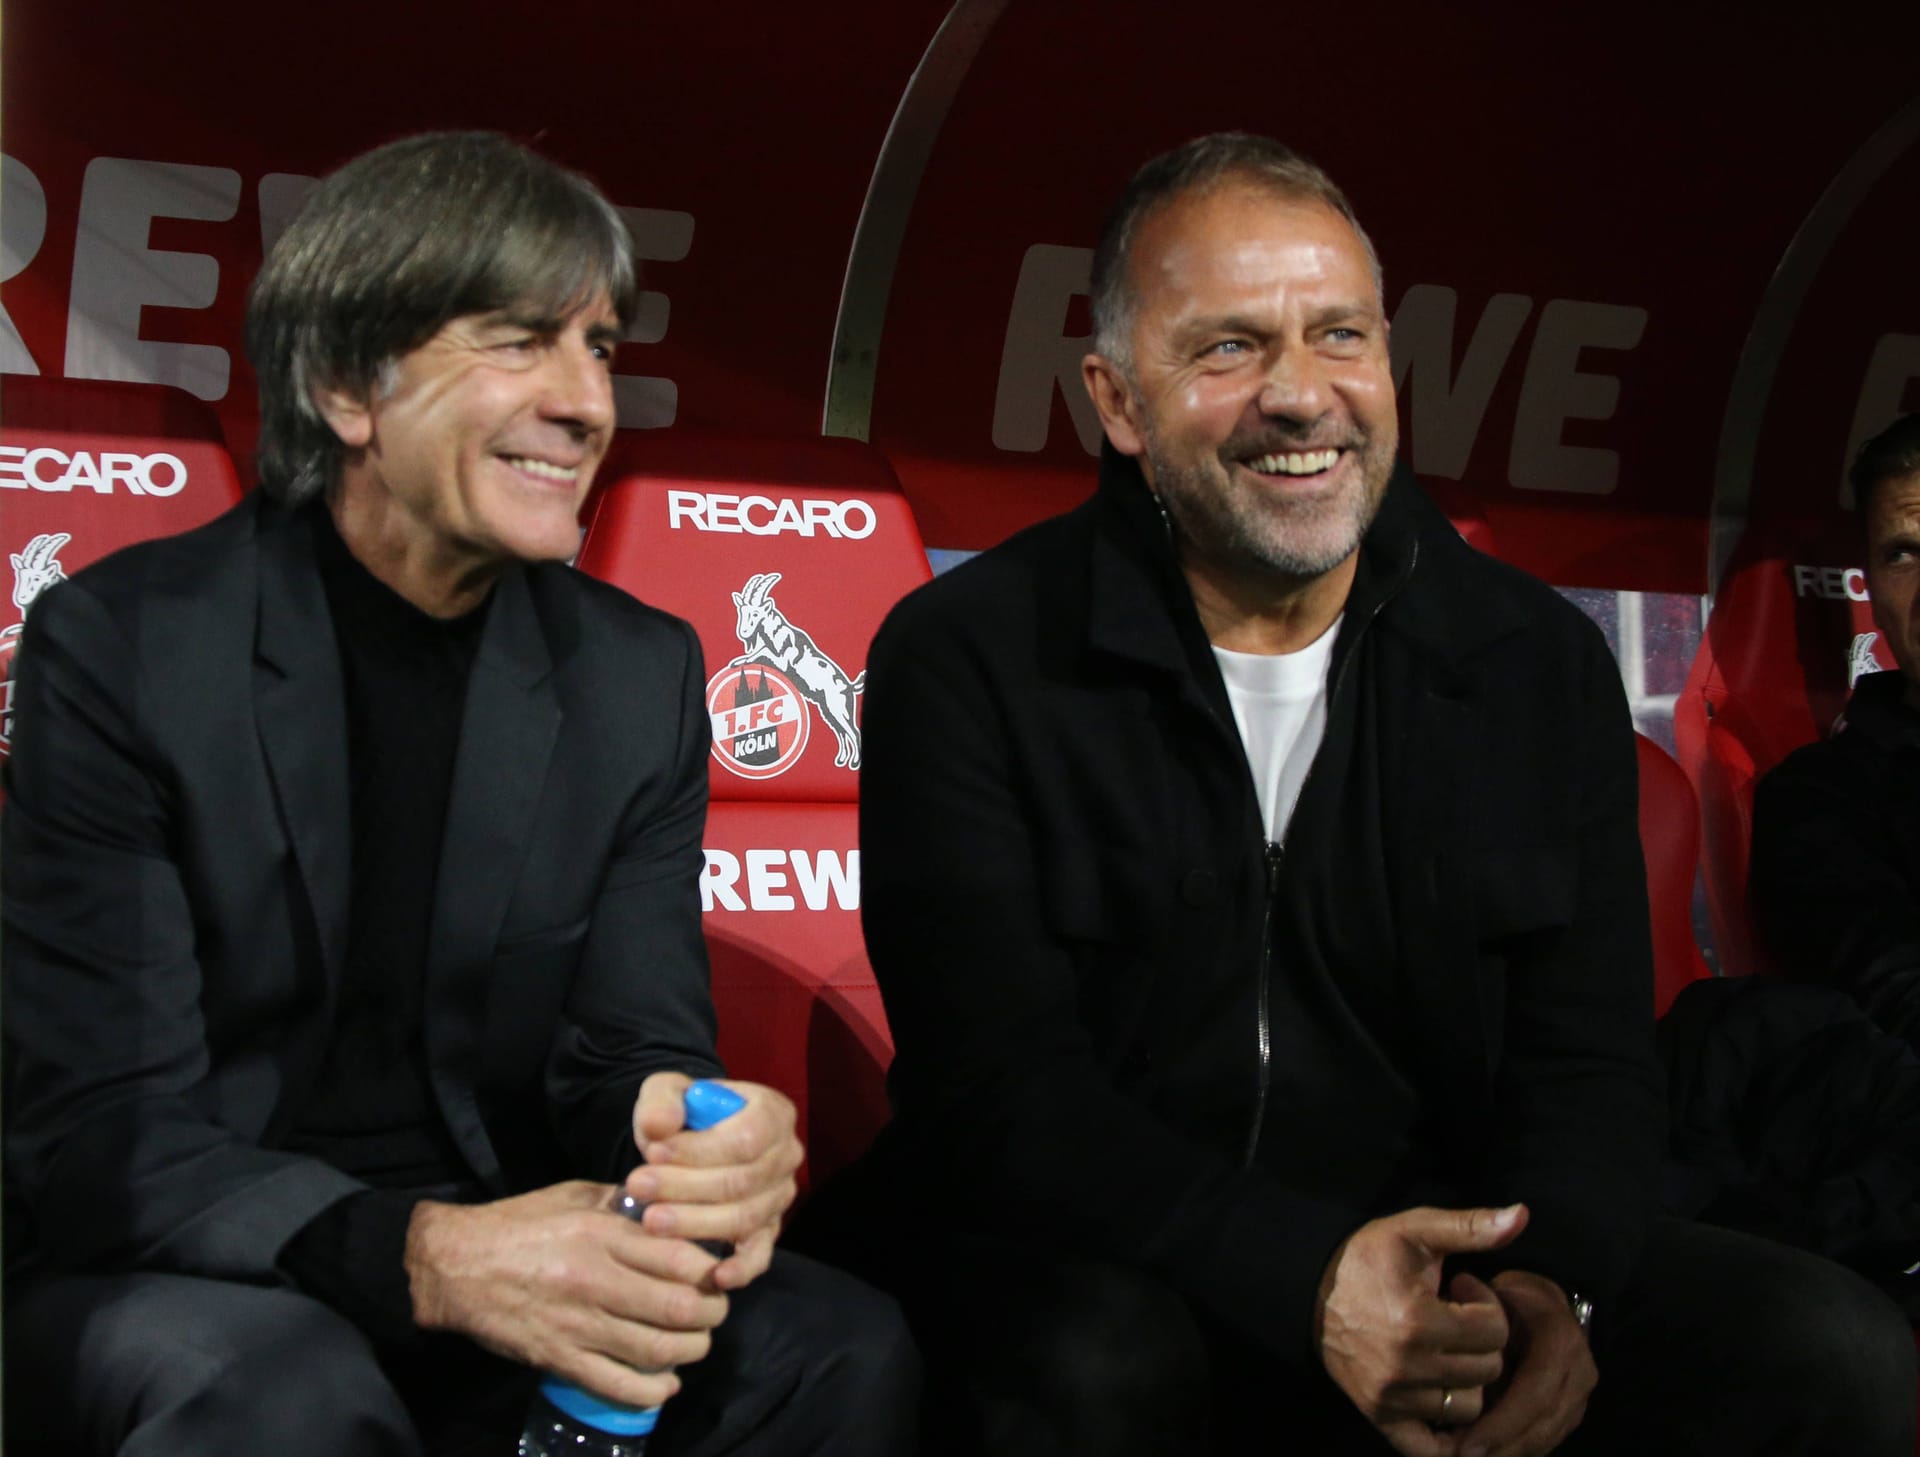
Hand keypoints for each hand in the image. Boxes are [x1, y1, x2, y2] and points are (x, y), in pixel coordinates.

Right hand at [405, 1182, 729, 1407]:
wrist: (454, 1265)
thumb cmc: (518, 1224)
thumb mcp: (574, 1196)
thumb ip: (624, 1203)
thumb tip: (669, 1207)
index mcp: (602, 1234)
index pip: (680, 1258)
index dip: (711, 1272)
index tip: (718, 1274)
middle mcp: (595, 1280)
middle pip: (677, 1308)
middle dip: (710, 1315)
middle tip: (714, 1312)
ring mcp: (576, 1324)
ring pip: (655, 1349)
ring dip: (689, 1352)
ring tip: (696, 1344)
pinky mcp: (558, 1358)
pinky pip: (615, 1384)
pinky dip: (650, 1391)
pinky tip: (666, 1384)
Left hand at [624, 1073, 802, 1291]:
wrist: (688, 1141)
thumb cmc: (682, 1115)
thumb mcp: (666, 1094)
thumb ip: (662, 1102)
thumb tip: (660, 1125)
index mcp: (773, 1113)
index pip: (745, 1139)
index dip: (699, 1150)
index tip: (651, 1153)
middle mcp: (786, 1156)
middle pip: (742, 1182)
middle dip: (686, 1188)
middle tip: (638, 1188)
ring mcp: (780, 1196)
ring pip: (744, 1217)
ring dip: (695, 1223)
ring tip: (650, 1220)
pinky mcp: (768, 1230)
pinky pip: (761, 1253)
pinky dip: (742, 1267)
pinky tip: (716, 1276)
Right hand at [1315, 1204, 1527, 1456]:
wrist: (1310, 1288)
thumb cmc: (1367, 1257)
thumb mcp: (1415, 1231)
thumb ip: (1470, 1227)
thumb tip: (1522, 1215)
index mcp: (1419, 1320)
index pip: (1494, 1329)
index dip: (1486, 1304)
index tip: (1462, 1290)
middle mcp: (1407, 1365)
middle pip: (1487, 1369)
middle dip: (1481, 1340)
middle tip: (1455, 1318)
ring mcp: (1393, 1396)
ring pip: (1469, 1406)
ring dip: (1466, 1378)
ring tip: (1445, 1349)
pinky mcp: (1381, 1415)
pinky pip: (1430, 1447)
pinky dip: (1445, 1435)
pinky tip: (1444, 1402)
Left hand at [1455, 1270, 1594, 1456]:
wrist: (1538, 1306)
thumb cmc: (1506, 1303)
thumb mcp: (1491, 1304)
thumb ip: (1474, 1326)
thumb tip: (1446, 1338)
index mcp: (1559, 1338)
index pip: (1536, 1392)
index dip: (1502, 1423)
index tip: (1465, 1443)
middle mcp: (1579, 1369)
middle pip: (1543, 1423)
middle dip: (1501, 1446)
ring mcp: (1580, 1394)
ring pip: (1546, 1437)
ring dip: (1507, 1453)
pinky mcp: (1572, 1411)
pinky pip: (1546, 1440)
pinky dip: (1516, 1451)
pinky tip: (1487, 1454)